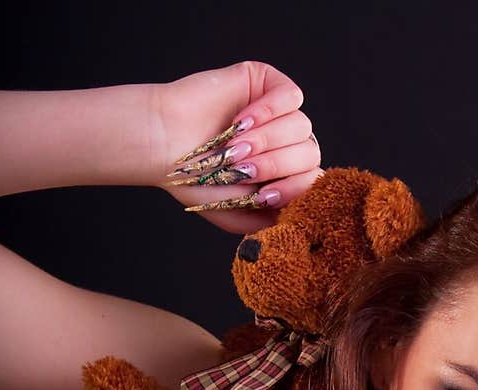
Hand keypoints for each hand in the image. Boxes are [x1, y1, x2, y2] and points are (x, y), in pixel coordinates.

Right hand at [151, 61, 322, 233]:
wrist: (165, 145)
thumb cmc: (197, 181)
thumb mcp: (239, 213)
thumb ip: (275, 218)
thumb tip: (305, 211)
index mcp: (283, 175)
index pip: (312, 181)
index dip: (295, 189)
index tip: (265, 195)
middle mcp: (284, 145)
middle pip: (309, 154)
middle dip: (276, 165)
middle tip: (243, 169)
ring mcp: (278, 114)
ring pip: (301, 126)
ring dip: (267, 140)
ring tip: (235, 147)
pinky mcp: (267, 84)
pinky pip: (292, 96)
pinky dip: (269, 110)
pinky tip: (241, 121)